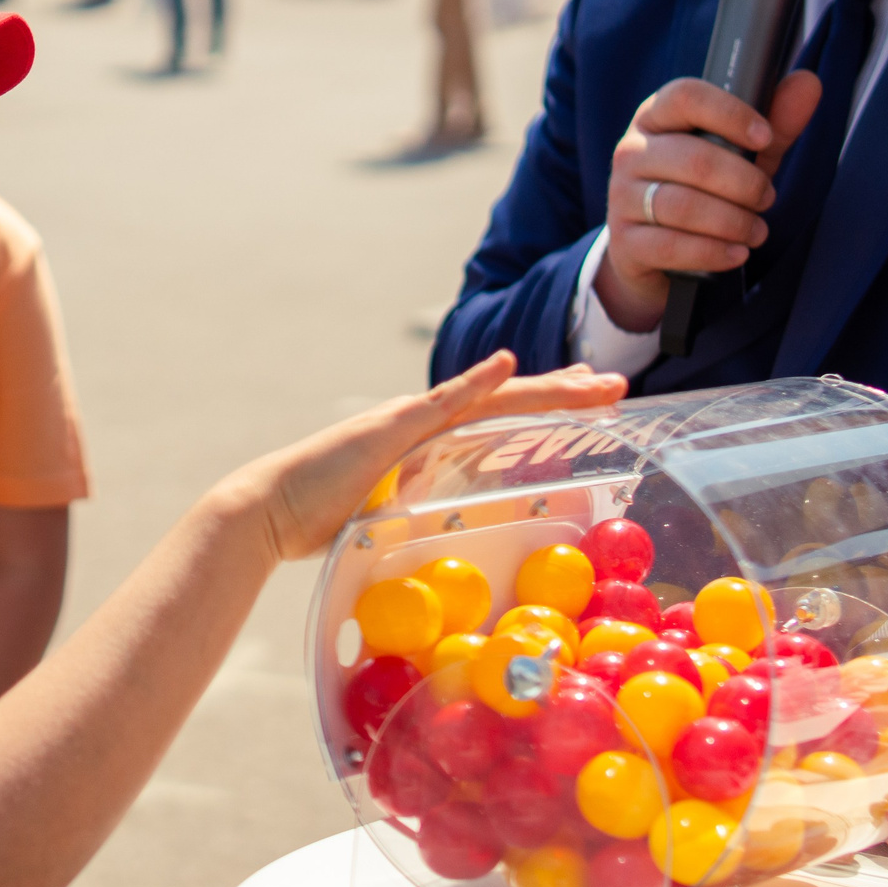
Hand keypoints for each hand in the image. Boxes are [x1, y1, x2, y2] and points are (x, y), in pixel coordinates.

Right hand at [248, 354, 626, 561]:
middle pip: (508, 399)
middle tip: (615, 384)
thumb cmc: (318, 517)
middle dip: (565, 391)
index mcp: (428, 441)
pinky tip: (508, 365)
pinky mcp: (389, 430)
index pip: (498, 417)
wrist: (271, 507)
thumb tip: (439, 521)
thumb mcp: (386, 511)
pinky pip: (442, 404)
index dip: (545, 405)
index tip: (586, 399)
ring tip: (594, 382)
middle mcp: (424, 422)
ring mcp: (408, 422)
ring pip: (490, 397)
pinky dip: (476, 383)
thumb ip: (415, 504)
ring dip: (545, 388)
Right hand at [595, 72, 822, 331]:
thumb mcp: (740, 154)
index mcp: (656, 117)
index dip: (730, 114)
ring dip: (733, 222)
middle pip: (695, 160)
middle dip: (745, 184)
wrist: (649, 246)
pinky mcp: (623, 240)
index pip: (686, 97)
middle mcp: (631, 152)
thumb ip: (775, 124)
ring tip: (757, 231)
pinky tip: (736, 253)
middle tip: (767, 198)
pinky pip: (671, 246)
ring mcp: (622, 197)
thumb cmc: (700, 187)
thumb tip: (808, 83)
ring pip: (684, 206)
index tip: (765, 137)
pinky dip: (712, 252)